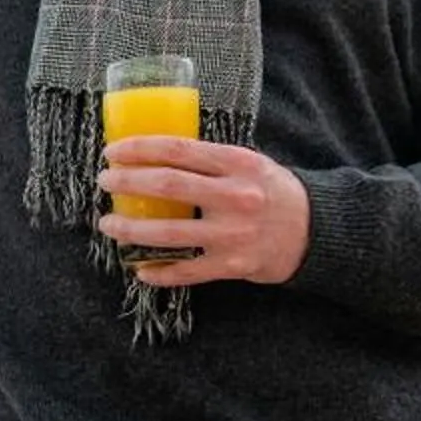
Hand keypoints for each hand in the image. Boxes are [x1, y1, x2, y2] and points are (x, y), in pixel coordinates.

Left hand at [97, 137, 311, 287]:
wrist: (316, 232)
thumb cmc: (272, 192)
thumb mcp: (250, 163)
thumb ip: (211, 160)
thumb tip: (154, 154)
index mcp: (238, 164)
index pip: (178, 149)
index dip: (139, 149)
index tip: (112, 151)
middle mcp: (235, 197)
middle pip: (168, 186)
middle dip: (127, 182)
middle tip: (104, 182)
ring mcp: (232, 234)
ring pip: (169, 232)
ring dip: (130, 229)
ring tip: (107, 224)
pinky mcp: (233, 265)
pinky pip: (186, 271)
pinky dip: (159, 272)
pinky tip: (139, 268)